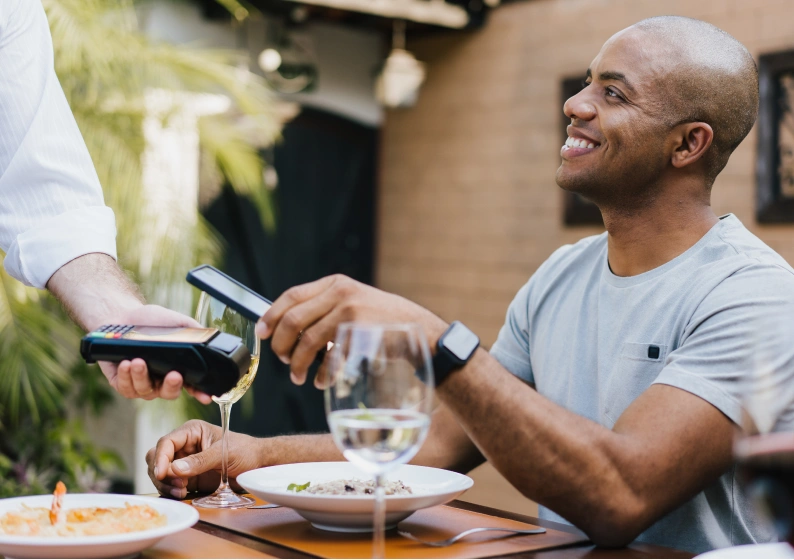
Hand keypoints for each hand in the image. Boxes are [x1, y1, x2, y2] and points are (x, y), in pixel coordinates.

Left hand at [98, 304, 211, 403]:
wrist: (123, 316)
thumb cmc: (151, 321)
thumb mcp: (178, 322)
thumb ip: (195, 333)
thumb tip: (212, 341)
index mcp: (177, 369)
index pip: (192, 385)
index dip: (200, 393)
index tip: (205, 396)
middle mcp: (161, 380)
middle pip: (170, 393)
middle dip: (172, 386)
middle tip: (173, 375)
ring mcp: (142, 383)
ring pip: (146, 391)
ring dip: (142, 377)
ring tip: (138, 361)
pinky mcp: (122, 382)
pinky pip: (126, 388)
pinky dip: (126, 377)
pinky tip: (126, 364)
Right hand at [147, 420, 262, 498]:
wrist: (256, 465)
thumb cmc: (244, 451)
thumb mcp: (224, 453)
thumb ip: (200, 461)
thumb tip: (174, 469)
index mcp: (191, 431)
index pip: (166, 442)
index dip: (161, 458)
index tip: (162, 474)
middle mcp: (183, 446)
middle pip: (156, 457)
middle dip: (160, 472)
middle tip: (177, 485)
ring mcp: (183, 462)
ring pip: (159, 472)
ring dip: (165, 484)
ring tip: (181, 492)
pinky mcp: (186, 478)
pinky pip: (169, 484)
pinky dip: (170, 491)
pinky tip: (181, 495)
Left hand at [255, 274, 446, 387]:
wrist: (419, 330)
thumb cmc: (382, 321)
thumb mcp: (354, 302)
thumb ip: (325, 308)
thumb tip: (287, 327)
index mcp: (335, 284)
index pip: (291, 296)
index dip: (271, 316)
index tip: (261, 332)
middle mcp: (340, 294)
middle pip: (293, 321)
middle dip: (282, 346)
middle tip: (284, 360)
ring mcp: (350, 313)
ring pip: (307, 343)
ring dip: (298, 365)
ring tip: (299, 377)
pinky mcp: (359, 335)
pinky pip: (330, 359)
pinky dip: (322, 374)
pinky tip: (322, 381)